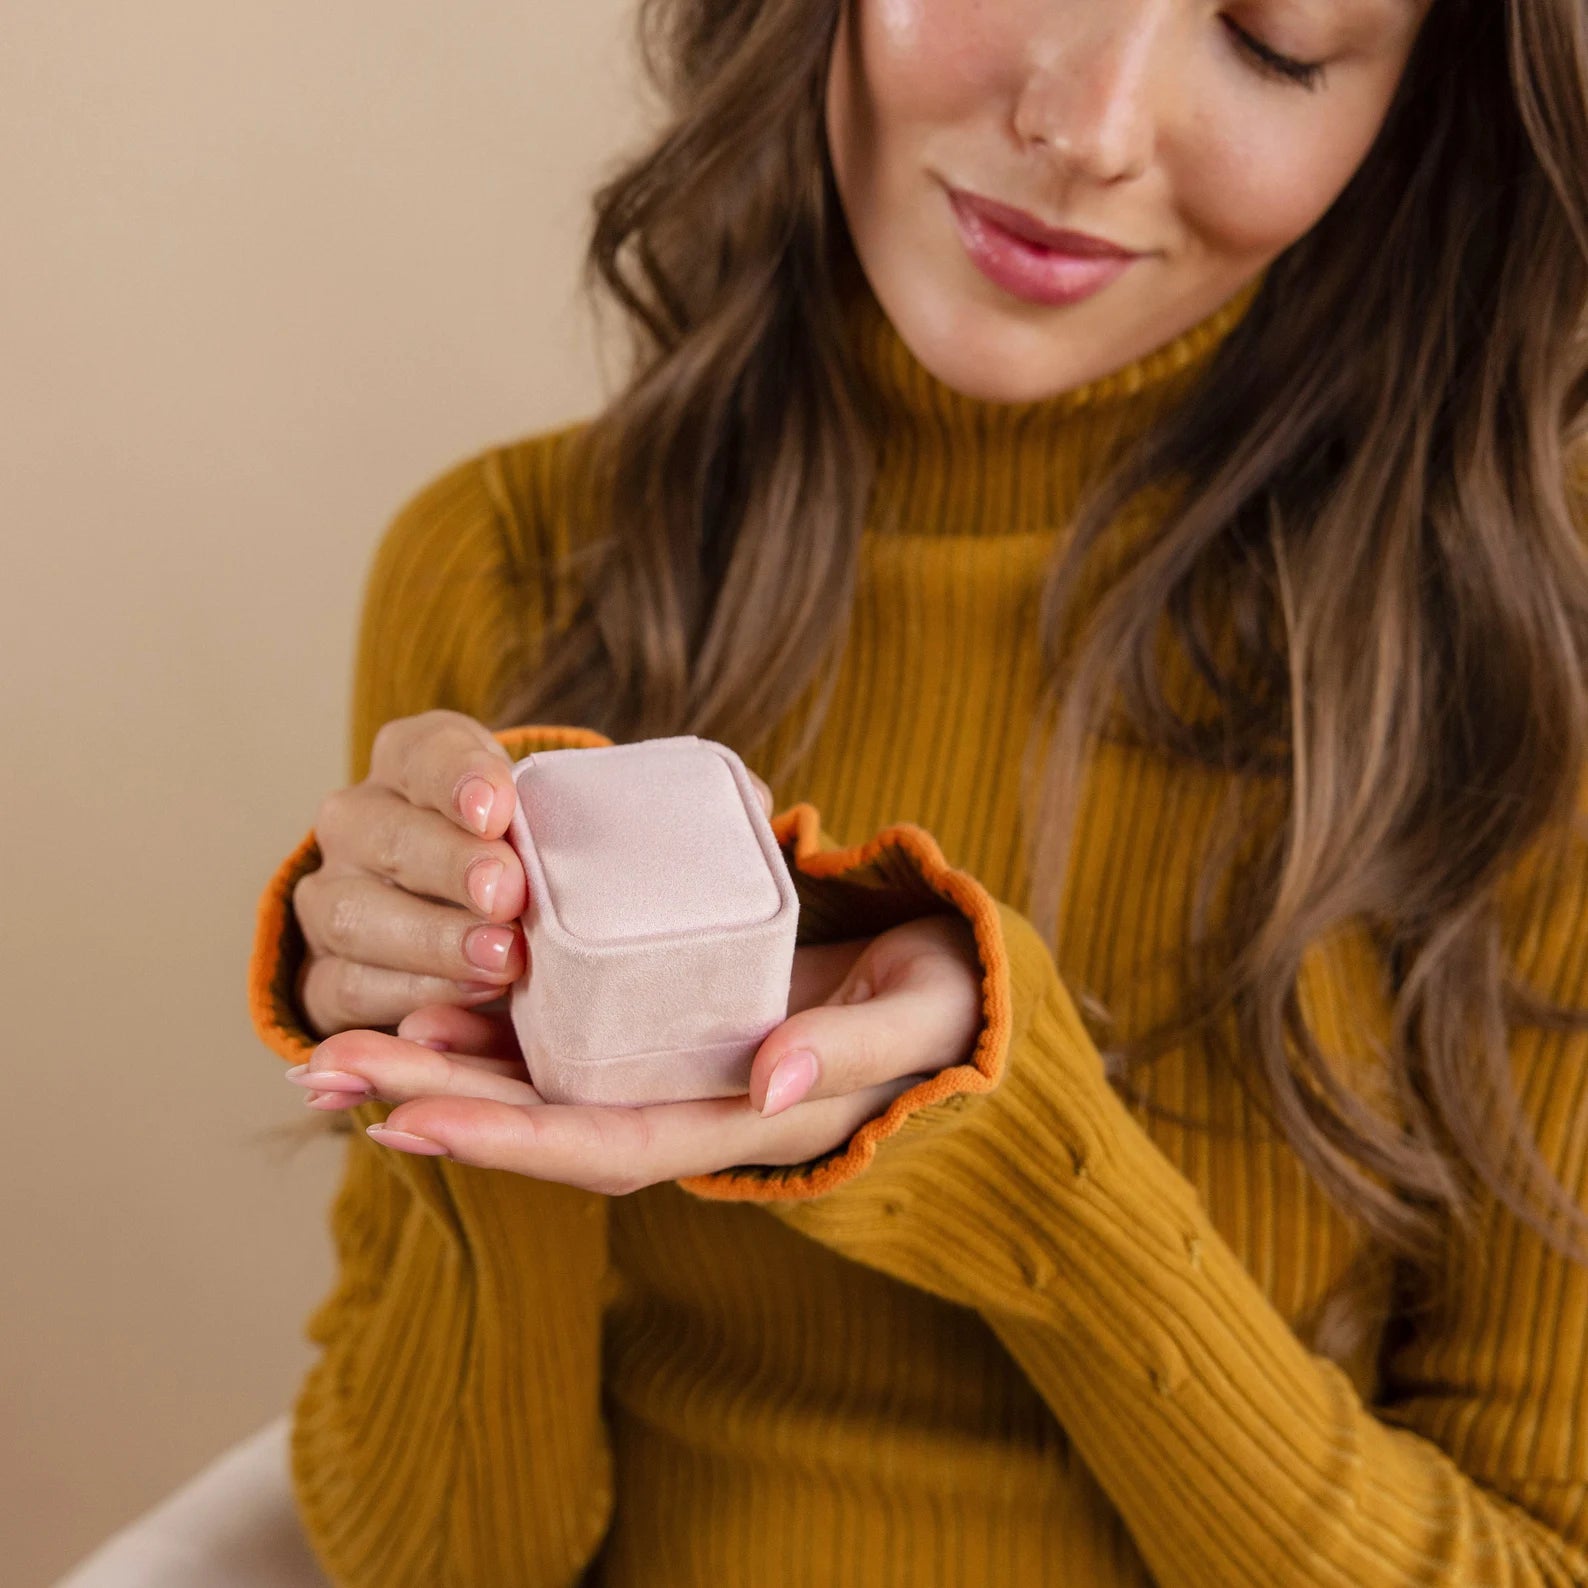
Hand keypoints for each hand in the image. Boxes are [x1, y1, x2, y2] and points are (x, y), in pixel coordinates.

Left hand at [283, 911, 983, 1195]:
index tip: (406, 1117)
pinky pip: (572, 1037)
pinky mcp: (670, 1027)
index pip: (608, 1148)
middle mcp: (692, 1111)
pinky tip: (435, 999)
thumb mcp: (916, 1022)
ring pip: (544, 1084)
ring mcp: (675, 1071)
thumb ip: (847, 1052)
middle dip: (437, 1104)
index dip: (508, 1140)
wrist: (949, 990)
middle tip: (328, 1070)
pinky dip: (500, 1026)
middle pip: (547, 1124)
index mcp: (744, 1129)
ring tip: (346, 1045)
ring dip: (445, 1068)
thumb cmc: (943, 1009)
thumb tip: (766, 1085)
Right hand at [291, 708, 778, 1039]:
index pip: (424, 748)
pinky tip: (459, 1008)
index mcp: (425, 765)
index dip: (456, 773)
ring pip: (347, 911)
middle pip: (375, 826)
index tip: (503, 806)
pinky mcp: (334, 981)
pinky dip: (399, 999)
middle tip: (511, 897)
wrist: (487, 949)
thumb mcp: (609, 832)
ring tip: (501, 964)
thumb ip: (671, 812)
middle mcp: (366, 821)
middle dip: (442, 860)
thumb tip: (750, 801)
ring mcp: (338, 901)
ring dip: (422, 938)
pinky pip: (342, 989)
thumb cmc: (562, 875)